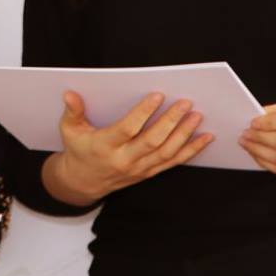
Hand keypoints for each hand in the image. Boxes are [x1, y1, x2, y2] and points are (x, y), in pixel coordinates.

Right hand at [42, 91, 212, 206]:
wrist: (83, 182)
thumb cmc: (78, 150)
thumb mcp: (69, 130)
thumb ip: (73, 111)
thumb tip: (70, 93)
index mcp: (105, 146)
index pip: (127, 129)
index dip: (143, 113)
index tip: (158, 96)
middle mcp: (124, 160)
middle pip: (152, 141)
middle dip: (171, 121)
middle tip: (185, 103)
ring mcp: (139, 169)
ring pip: (166, 153)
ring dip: (184, 134)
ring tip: (197, 116)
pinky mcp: (149, 173)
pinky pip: (173, 162)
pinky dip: (191, 150)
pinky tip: (205, 138)